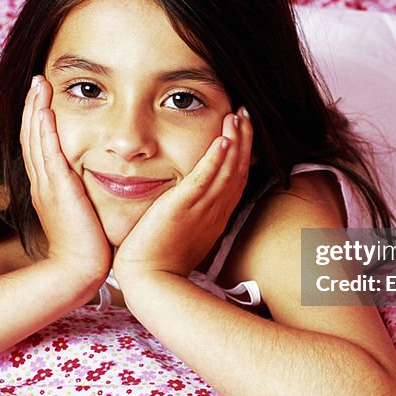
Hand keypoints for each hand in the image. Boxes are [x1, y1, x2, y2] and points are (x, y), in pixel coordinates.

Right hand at [21, 76, 111, 282]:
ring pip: (35, 140)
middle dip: (33, 106)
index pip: (38, 144)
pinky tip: (45, 111)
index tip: (42, 96)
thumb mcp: (84, 212)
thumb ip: (85, 193)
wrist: (79, 271)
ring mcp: (46, 186)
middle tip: (37, 80)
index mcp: (48, 186)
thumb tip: (97, 179)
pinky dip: (44, 132)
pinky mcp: (57, 191)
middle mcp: (42, 183)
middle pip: (30, 135)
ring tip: (39, 85)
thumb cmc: (88, 246)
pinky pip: (48, 155)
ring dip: (35, 109)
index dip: (37, 118)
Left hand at [112, 109, 252, 281]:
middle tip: (245, 114)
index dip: (242, 155)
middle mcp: (215, 211)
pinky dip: (217, 159)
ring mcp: (202, 210)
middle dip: (244, 141)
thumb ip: (189, 216)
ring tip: (238, 116)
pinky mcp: (184, 208)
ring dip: (236, 142)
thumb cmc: (159, 261)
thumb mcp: (182, 234)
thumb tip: (186, 204)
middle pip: (238, 171)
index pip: (235, 180)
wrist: (149, 281)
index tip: (242, 132)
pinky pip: (206, 179)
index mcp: (215, 217)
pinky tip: (223, 140)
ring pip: (227, 171)